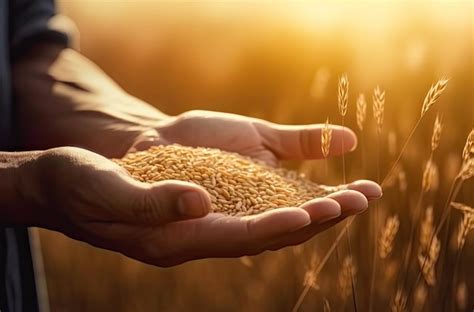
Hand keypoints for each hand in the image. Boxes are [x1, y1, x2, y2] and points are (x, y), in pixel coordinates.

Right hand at [18, 118, 379, 267]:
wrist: (66, 183)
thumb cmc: (77, 185)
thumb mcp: (105, 188)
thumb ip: (150, 200)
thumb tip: (198, 202)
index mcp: (172, 239)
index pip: (234, 237)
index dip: (275, 228)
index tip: (314, 214)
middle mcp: (194, 236)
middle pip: (263, 234)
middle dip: (311, 220)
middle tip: (358, 200)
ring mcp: (200, 222)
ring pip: (264, 221)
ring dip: (308, 210)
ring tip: (350, 194)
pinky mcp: (201, 206)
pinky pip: (250, 207)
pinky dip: (283, 200)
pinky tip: (307, 192)